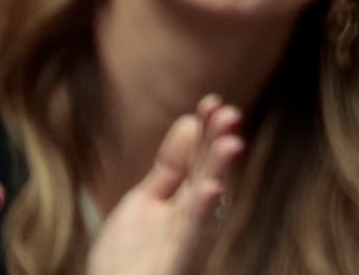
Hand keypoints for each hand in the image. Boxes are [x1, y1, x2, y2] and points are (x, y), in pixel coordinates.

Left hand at [87, 96, 246, 274]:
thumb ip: (168, 168)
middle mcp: (193, 221)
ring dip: (222, 174)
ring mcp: (188, 243)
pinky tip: (212, 189)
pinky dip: (203, 214)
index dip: (207, 132)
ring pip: (208, 204)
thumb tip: (188, 121)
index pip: (200, 160)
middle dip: (219, 145)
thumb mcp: (143, 203)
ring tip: (232, 144)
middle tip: (230, 114)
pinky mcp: (180, 265)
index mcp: (187, 203)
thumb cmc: (126, 260)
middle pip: (209, 176)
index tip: (211, 101)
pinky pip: (194, 239)